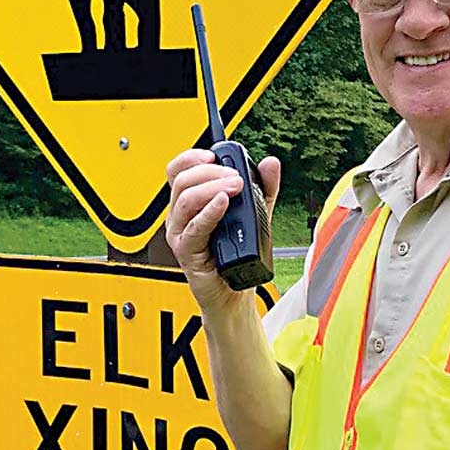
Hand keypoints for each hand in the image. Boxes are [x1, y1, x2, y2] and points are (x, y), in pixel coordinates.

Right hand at [165, 149, 280, 312]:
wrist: (234, 293)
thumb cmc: (236, 256)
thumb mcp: (254, 214)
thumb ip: (263, 188)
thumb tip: (270, 163)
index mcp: (190, 203)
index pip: (179, 171)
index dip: (192, 158)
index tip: (213, 156)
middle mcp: (181, 216)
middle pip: (182, 181)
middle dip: (210, 172)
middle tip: (236, 177)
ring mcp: (181, 234)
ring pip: (184, 200)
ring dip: (211, 187)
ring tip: (235, 187)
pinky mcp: (187, 252)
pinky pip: (194, 228)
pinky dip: (209, 212)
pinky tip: (223, 203)